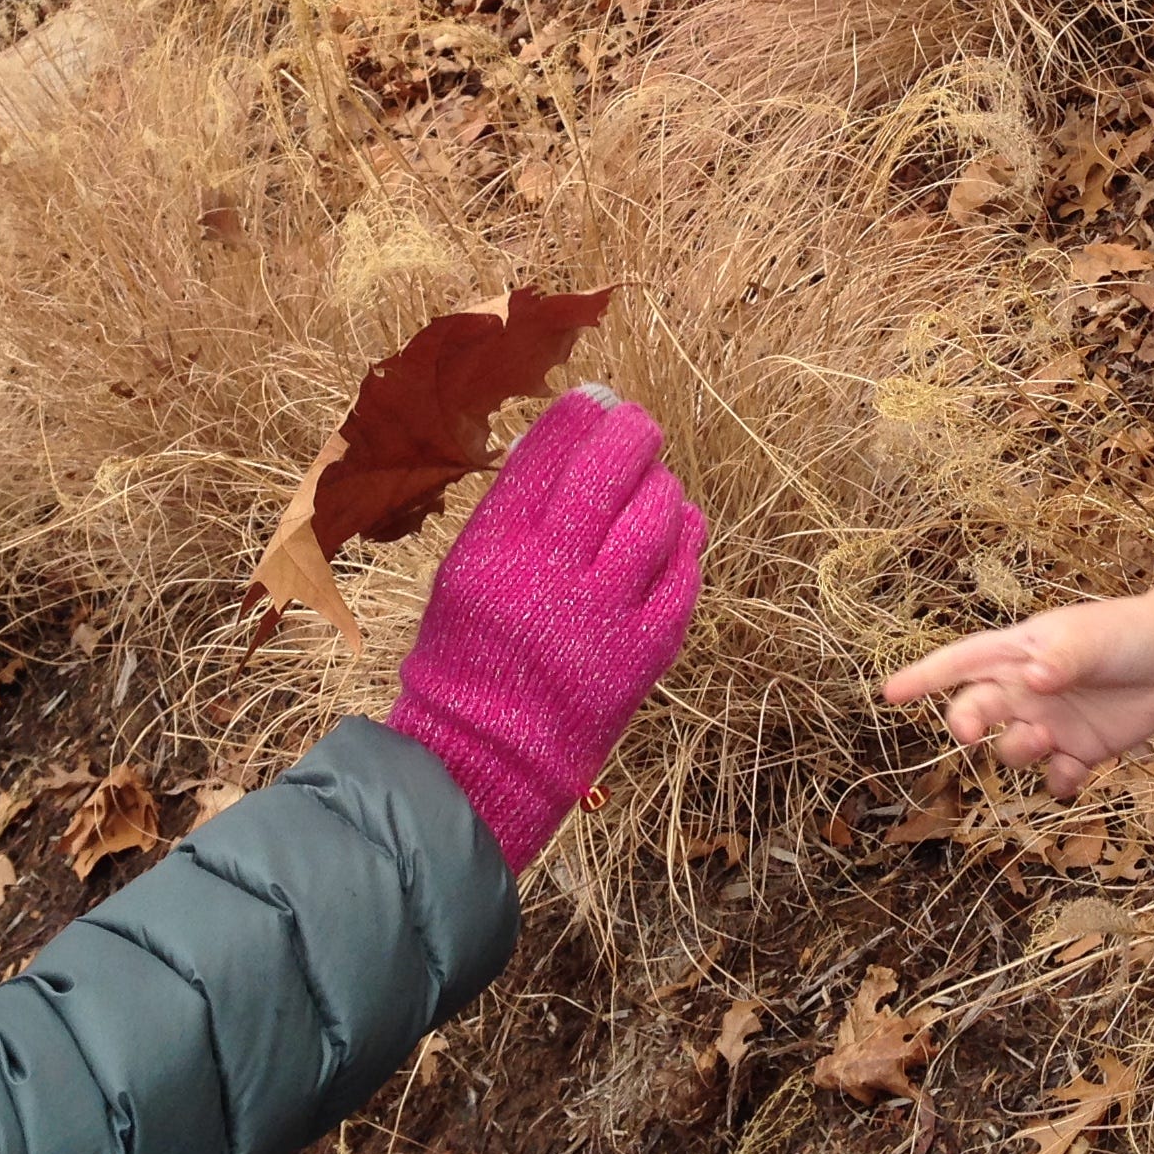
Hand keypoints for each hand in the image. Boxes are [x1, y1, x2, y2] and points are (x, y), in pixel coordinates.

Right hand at [385, 386, 705, 870]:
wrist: (489, 754)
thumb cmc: (473, 650)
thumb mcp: (467, 568)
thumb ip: (514, 504)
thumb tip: (570, 429)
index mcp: (494, 549)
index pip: (545, 452)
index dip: (578, 413)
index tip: (595, 400)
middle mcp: (549, 575)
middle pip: (608, 471)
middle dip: (632, 434)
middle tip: (638, 428)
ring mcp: (602, 614)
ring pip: (658, 514)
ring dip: (663, 488)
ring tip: (655, 488)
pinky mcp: (646, 650)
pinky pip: (686, 572)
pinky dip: (686, 543)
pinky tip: (674, 537)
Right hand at [881, 593, 1153, 799]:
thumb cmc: (1126, 635)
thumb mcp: (1090, 639)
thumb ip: (1061, 659)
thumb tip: (1032, 679)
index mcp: (1018, 652)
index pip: (961, 663)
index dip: (923, 677)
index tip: (889, 694)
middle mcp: (1025, 690)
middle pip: (976, 710)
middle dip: (963, 722)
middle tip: (969, 731)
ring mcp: (1051, 723)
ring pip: (1011, 748)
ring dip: (1016, 751)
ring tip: (1046, 740)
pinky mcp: (1081, 751)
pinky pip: (1055, 778)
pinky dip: (1058, 782)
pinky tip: (1074, 772)